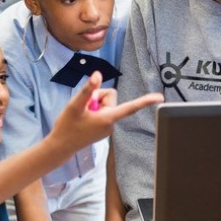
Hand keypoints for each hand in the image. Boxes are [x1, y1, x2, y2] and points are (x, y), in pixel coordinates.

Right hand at [49, 71, 163, 154]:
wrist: (60, 146)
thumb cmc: (67, 126)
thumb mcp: (75, 105)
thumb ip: (88, 90)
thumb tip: (98, 75)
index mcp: (108, 118)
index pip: (131, 107)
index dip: (145, 101)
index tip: (160, 98)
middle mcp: (111, 123)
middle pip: (111, 97)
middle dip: (98, 97)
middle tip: (84, 107)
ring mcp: (108, 126)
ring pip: (106, 103)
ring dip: (94, 104)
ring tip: (82, 114)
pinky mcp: (104, 127)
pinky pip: (102, 110)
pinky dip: (93, 110)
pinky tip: (84, 118)